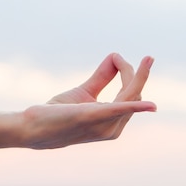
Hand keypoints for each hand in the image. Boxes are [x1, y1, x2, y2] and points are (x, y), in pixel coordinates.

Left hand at [21, 53, 155, 148]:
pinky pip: (121, 110)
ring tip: (146, 59)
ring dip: (137, 75)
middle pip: (134, 93)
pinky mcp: (93, 117)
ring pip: (131, 95)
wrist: (33, 129)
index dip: (128, 73)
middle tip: (117, 56)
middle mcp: (113, 128)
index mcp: (112, 123)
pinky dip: (137, 107)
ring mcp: (105, 126)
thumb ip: (102, 77)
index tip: (115, 57)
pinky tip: (152, 107)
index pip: (131, 94)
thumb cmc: (57, 114)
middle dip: (131, 72)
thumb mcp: (84, 92)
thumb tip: (115, 57)